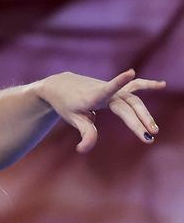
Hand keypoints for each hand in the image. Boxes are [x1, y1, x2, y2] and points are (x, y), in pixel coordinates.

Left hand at [37, 69, 166, 153]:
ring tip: (154, 130)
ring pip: (132, 99)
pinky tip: (162, 85)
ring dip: (144, 114)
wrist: (60, 85)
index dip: (117, 82)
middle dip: (137, 120)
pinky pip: (133, 87)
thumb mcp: (72, 119)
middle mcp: (104, 90)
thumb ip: (84, 132)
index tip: (130, 72)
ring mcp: (111, 88)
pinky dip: (147, 85)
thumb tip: (83, 150)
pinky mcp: (115, 88)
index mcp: (91, 96)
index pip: (106, 90)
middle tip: (149, 137)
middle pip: (125, 104)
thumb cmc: (66, 103)